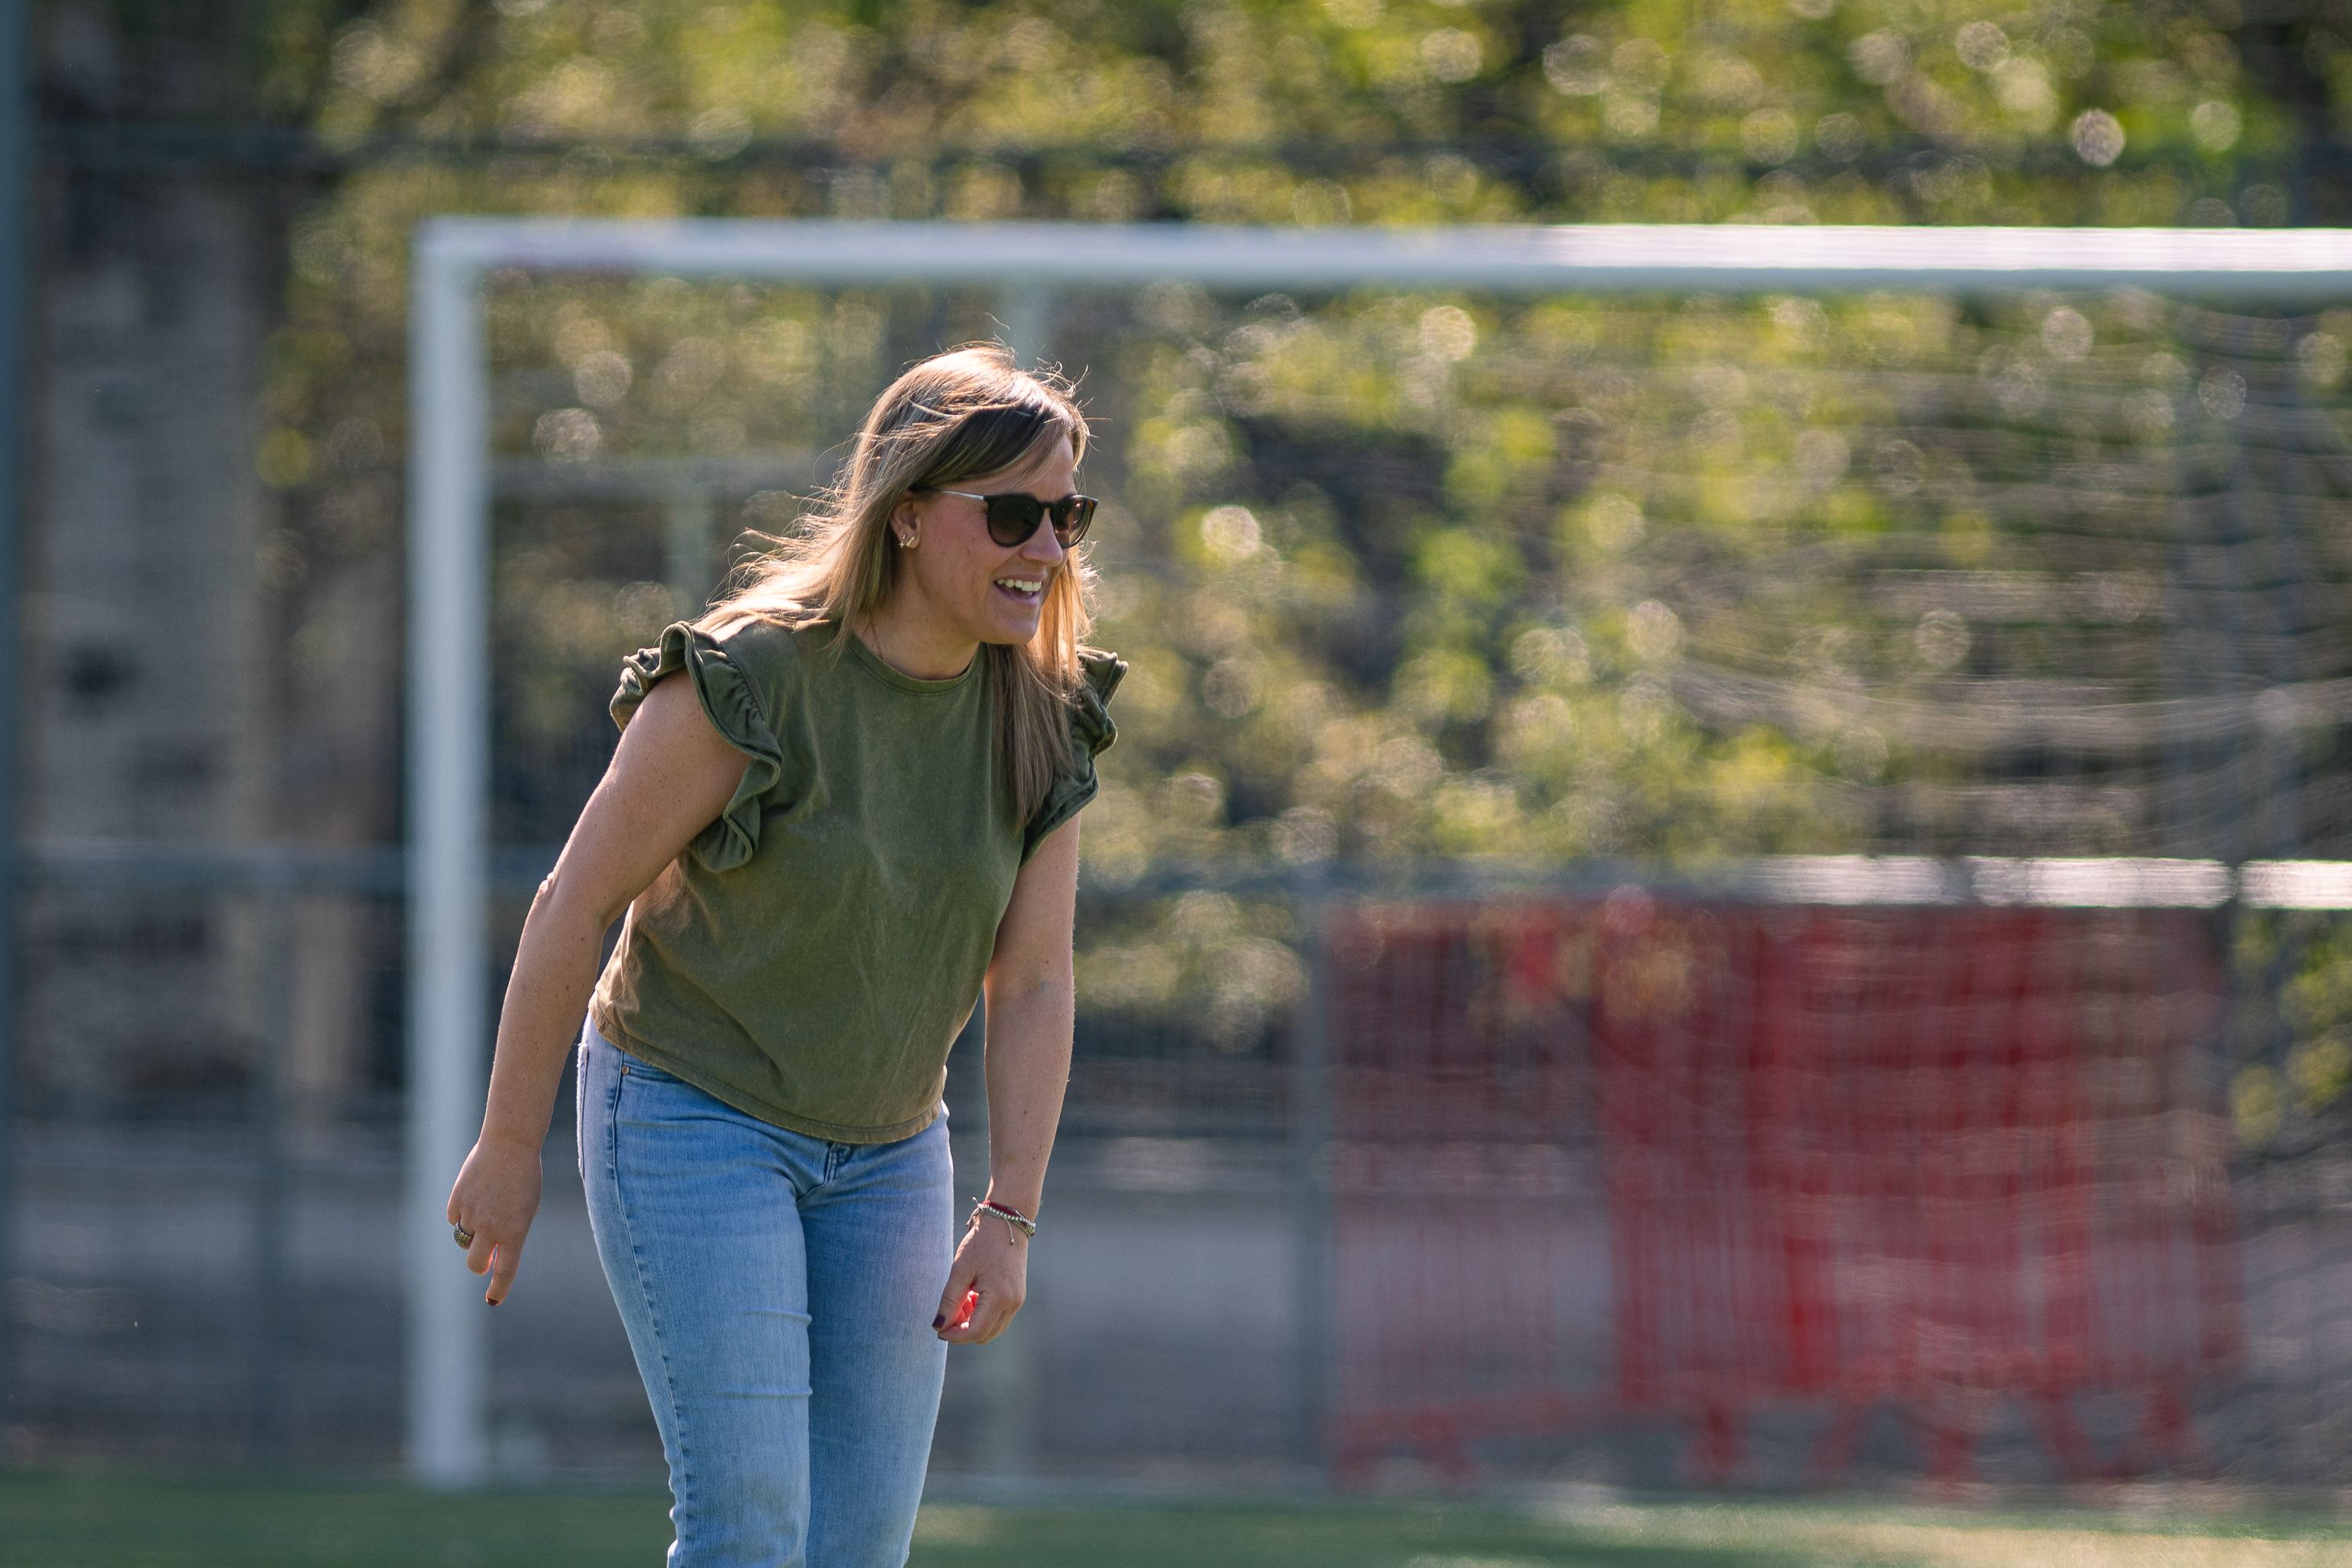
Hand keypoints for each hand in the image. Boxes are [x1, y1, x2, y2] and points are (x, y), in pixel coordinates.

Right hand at [447, 1134, 542, 1306]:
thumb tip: (493, 1254)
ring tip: (489, 1206)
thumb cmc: (525, 1178)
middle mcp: (491, 1227)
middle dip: (479, 1265)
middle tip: (484, 1259)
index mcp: (514, 1232)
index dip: (498, 1289)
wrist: (510, 1144)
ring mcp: (471, 1215)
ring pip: (464, 1238)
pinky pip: (454, 1218)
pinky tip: (475, 1195)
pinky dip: (462, 1214)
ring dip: (473, 1231)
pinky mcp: (456, 1201)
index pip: (505, 1271)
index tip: (493, 1300)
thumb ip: (511, 1233)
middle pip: (475, 1263)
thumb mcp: (527, 1209)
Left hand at [933, 1211, 1027, 1343]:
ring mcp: (1017, 1301)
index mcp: (999, 1297)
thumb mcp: (960, 1271)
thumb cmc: (981, 1243)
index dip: (955, 1335)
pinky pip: (999, 1318)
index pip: (975, 1332)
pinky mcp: (1017, 1297)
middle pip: (984, 1335)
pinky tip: (973, 1297)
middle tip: (949, 1312)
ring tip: (962, 1300)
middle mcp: (1012, 1303)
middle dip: (963, 1330)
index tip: (939, 1330)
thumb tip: (939, 1326)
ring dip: (974, 1323)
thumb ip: (949, 1301)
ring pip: (992, 1330)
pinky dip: (983, 1316)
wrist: (1007, 1223)